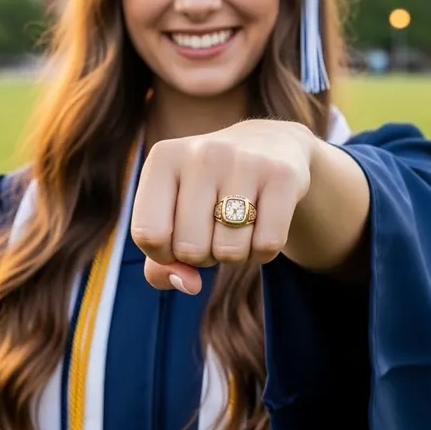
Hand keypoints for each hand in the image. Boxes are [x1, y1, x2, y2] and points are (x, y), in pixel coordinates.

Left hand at [130, 119, 315, 293]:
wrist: (271, 145)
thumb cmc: (208, 191)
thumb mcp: (173, 213)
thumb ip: (160, 262)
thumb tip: (188, 284)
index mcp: (164, 159)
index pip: (148, 235)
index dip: (164, 254)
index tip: (177, 239)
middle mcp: (202, 153)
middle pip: (190, 249)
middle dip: (202, 256)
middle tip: (213, 229)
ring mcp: (244, 161)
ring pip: (229, 252)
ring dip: (233, 255)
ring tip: (237, 224)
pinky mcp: (282, 176)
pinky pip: (267, 246)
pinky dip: (262, 252)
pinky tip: (262, 224)